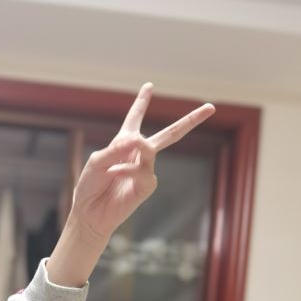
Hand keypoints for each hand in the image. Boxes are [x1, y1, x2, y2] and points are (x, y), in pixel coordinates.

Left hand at [47, 83, 214, 286]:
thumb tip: (139, 140)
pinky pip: (143, 171)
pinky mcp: (145, 187)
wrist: (89, 214)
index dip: (142, 102)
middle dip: (189, 121)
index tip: (149, 86)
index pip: (135, 118)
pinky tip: (114, 173)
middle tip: (211, 107)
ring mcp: (144, 170)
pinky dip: (128, 170)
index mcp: (123, 143)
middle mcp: (137, 154)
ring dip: (139, 148)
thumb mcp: (98, 161)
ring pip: (153, 150)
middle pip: (168, 134)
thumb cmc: (89, 187)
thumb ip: (117, 148)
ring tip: (121, 157)